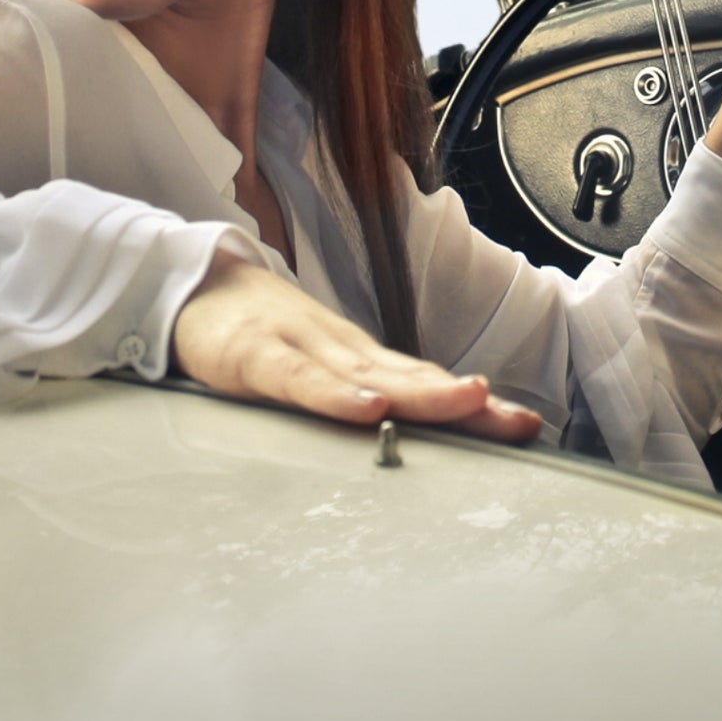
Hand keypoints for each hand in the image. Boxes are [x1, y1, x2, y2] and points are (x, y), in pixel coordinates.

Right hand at [171, 250, 542, 442]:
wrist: (197, 287)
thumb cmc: (260, 335)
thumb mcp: (315, 372)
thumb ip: (357, 398)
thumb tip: (406, 434)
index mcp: (360, 362)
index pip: (428, 384)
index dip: (476, 406)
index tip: (524, 426)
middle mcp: (344, 352)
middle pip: (416, 379)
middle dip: (470, 403)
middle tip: (519, 421)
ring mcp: (304, 349)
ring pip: (372, 374)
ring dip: (424, 391)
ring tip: (470, 401)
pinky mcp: (257, 355)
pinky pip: (301, 379)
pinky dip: (336, 394)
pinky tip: (366, 408)